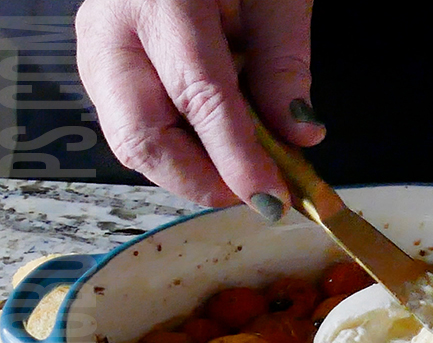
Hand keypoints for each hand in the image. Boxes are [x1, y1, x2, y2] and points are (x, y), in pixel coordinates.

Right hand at [75, 0, 324, 213]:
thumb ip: (283, 63)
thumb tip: (299, 134)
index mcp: (160, 0)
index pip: (199, 98)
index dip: (237, 159)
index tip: (271, 197)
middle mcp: (111, 32)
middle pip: (142, 137)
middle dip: (202, 182)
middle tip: (254, 192)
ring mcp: (97, 52)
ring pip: (132, 141)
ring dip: (191, 170)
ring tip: (242, 169)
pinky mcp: (101, 69)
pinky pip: (135, 127)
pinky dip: (180, 149)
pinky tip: (216, 144)